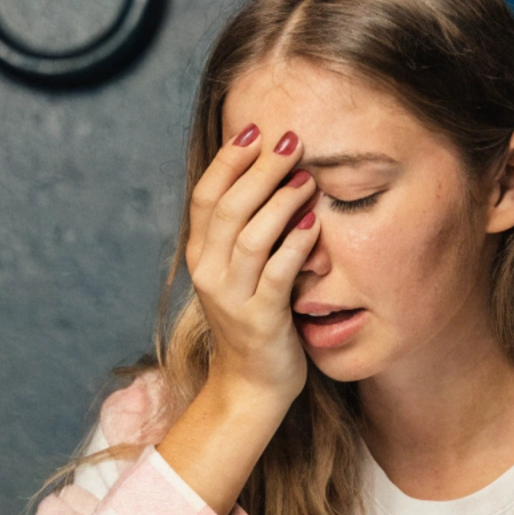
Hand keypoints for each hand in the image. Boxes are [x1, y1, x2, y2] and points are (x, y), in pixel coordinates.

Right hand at [184, 124, 320, 406]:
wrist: (251, 384)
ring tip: (306, 178)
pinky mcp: (260, 320)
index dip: (228, 160)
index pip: (205, 195)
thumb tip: (270, 174)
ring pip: (250, 237)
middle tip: (289, 142)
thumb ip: (244, 229)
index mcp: (200, 255)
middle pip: (228, 208)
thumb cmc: (254, 319)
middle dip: (259, 170)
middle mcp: (209, 273)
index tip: (255, 129)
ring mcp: (231, 298)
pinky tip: (312, 223)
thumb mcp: (238, 271)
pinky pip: (277, 274)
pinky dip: (294, 245)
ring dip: (279, 202)